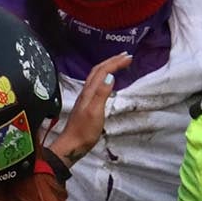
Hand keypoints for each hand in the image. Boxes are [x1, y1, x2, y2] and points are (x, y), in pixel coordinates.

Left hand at [48, 52, 131, 166]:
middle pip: (98, 70)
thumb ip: (102, 94)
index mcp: (89, 92)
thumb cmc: (85, 131)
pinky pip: (97, 83)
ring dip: (108, 66)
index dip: (115, 62)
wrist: (72, 144)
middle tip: (126, 56)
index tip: (129, 58)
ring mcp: (86, 97)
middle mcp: (87, 91)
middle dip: (112, 61)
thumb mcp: (95, 112)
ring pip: (97, 76)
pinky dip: (105, 76)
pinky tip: (109, 80)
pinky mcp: (88, 103)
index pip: (103, 71)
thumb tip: (110, 76)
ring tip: (119, 63)